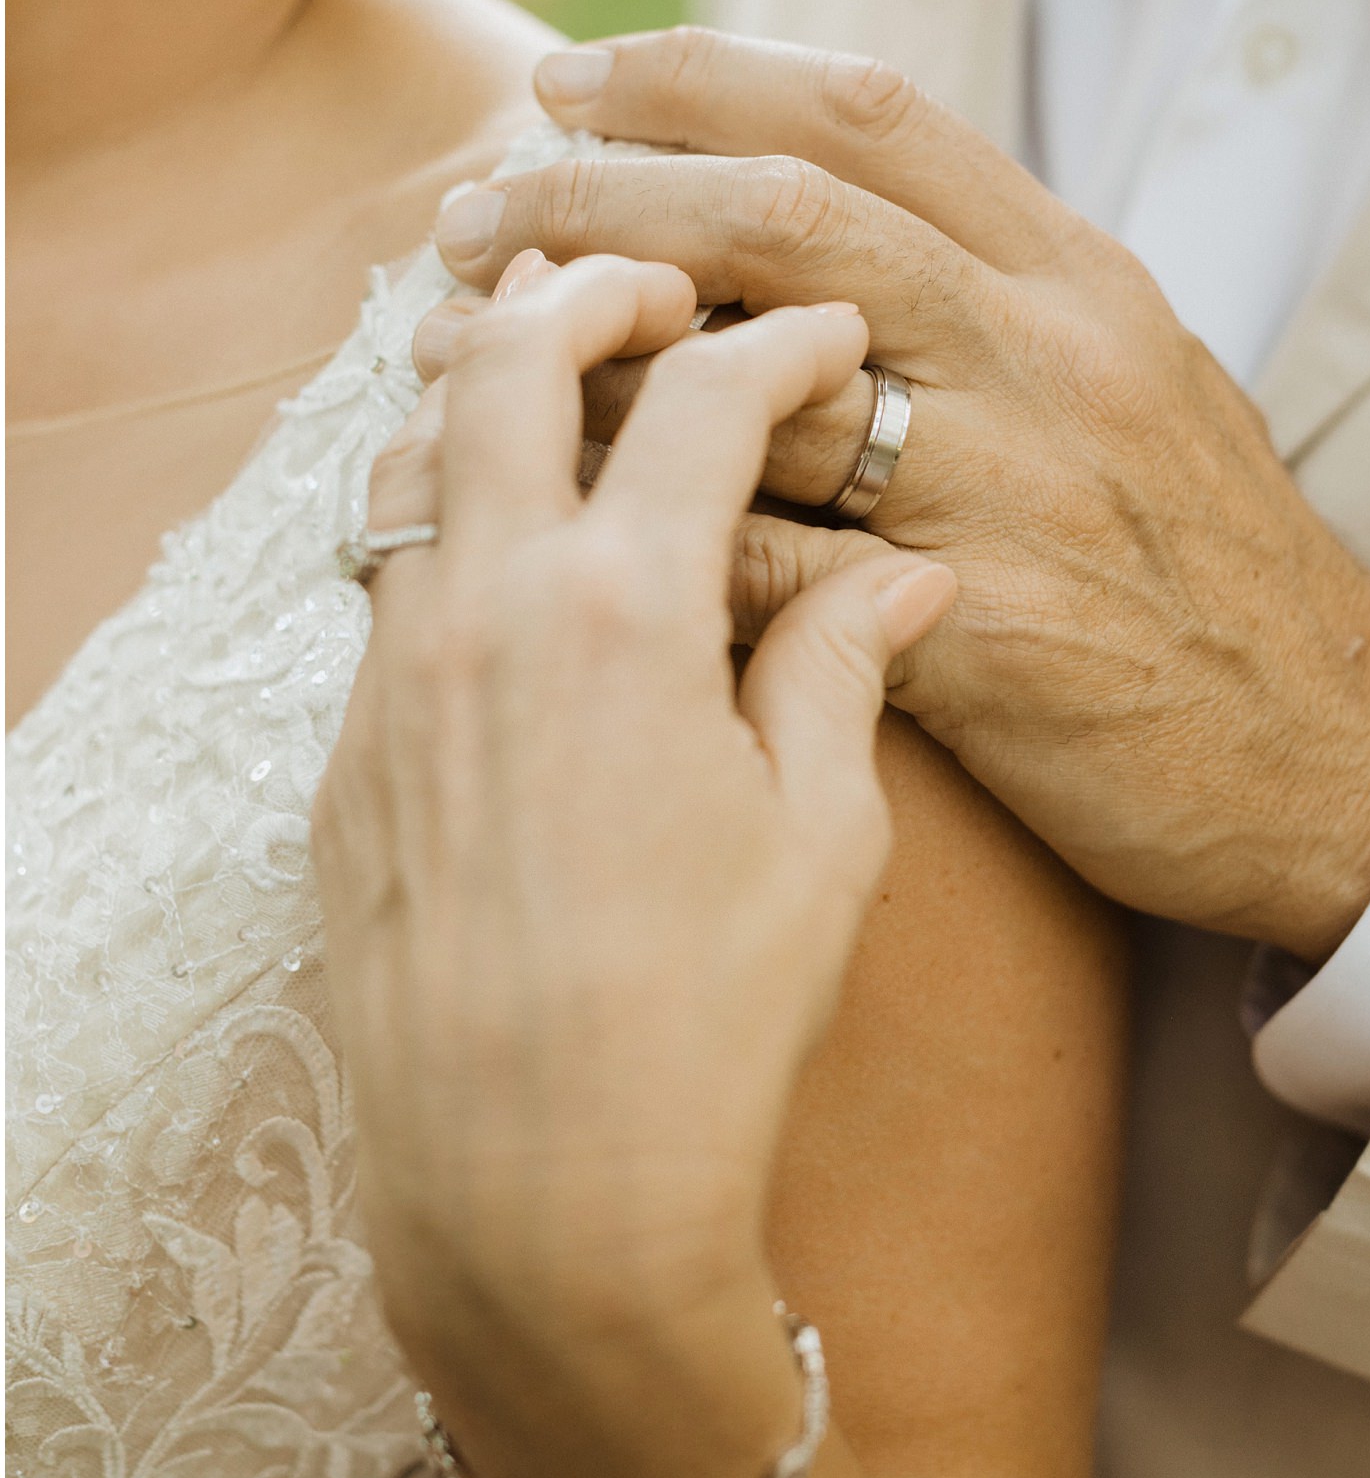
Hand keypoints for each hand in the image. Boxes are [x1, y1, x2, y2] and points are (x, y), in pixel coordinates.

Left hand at [313, 249, 954, 1477]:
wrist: (539, 1190)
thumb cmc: (708, 1021)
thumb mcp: (822, 837)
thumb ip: (846, 667)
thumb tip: (912, 576)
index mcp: (628, 612)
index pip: (703, 397)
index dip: (779, 338)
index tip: (823, 334)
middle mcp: (489, 612)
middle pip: (510, 357)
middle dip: (593, 287)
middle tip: (667, 288)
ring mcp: (398, 678)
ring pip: (416, 456)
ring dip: (489, 395)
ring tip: (564, 393)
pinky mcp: (349, 756)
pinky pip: (385, 581)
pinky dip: (448, 521)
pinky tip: (512, 565)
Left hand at [428, 29, 1369, 962]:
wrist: (1333, 752)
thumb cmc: (1209, 564)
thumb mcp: (1128, 379)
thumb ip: (984, 295)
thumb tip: (811, 221)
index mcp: (1072, 273)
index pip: (862, 116)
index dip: (693, 78)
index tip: (562, 83)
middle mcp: (1045, 354)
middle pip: (782, 216)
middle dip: (599, 195)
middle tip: (470, 214)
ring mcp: (1018, 490)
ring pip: (750, 385)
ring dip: (574, 365)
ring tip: (443, 353)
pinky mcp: (988, 632)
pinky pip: (770, 567)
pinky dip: (639, 539)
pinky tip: (535, 527)